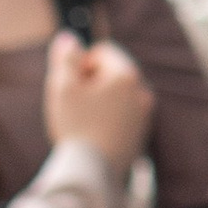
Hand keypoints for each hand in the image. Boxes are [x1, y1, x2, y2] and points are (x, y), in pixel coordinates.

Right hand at [42, 35, 153, 169]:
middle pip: (112, 72)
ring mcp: (144, 113)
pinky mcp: (140, 133)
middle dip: (91, 81)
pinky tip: (93, 132)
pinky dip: (108, 117)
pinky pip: (121, 115)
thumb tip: (69, 37)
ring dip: (99, 100)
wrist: (94, 170)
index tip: (73, 84)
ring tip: (84, 120)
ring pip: (117, 95)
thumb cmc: (77, 126)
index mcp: (126, 74)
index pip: (104, 51)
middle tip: (76, 103)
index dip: (82, 63)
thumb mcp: (63, 86)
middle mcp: (141, 91)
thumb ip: (66, 58)